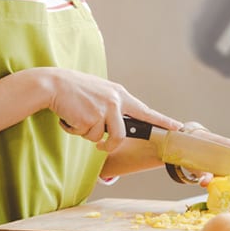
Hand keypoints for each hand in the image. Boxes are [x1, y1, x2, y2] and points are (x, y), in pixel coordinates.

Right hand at [36, 68, 179, 153]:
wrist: (52, 84)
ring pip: (101, 138)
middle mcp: (115, 101)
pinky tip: (69, 116)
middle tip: (101, 146)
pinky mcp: (90, 119)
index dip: (162, 121)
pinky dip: (74, 130)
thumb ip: (111, 105)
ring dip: (87, 135)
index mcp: (119, 94)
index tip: (177, 127)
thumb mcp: (98, 92)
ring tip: (76, 120)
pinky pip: (85, 135)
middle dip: (110, 145)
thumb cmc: (73, 89)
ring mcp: (103, 110)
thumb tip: (116, 126)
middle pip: (122, 134)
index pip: (145, 111)